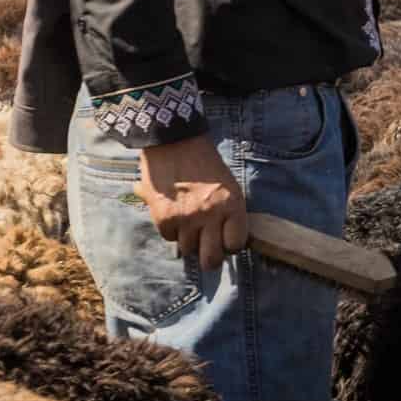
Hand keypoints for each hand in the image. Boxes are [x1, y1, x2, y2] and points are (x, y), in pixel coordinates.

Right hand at [140, 134, 247, 273]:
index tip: (226, 239)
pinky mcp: (164, 218)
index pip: (236, 244)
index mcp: (232, 205)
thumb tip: (229, 242)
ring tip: (189, 222)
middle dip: (210, 258)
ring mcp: (186, 218)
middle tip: (207, 249)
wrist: (175, 142)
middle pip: (211, 259)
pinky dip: (171, 230)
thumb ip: (229, 212)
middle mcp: (210, 215)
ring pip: (188, 249)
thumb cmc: (206, 163)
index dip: (230, 244)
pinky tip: (174, 212)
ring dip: (189, 240)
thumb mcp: (228, 185)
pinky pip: (169, 238)